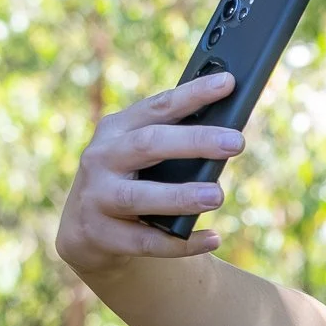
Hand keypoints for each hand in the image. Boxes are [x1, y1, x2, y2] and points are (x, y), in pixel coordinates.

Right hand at [56, 72, 243, 274]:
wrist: (88, 230)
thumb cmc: (131, 179)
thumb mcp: (144, 154)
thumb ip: (176, 140)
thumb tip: (230, 129)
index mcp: (117, 129)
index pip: (159, 107)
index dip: (194, 94)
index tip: (229, 83)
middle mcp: (102, 158)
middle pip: (149, 144)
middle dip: (194, 142)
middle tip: (237, 142)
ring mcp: (97, 196)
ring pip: (140, 196)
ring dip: (180, 196)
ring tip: (216, 195)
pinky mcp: (102, 234)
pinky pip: (146, 241)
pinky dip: (182, 242)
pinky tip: (212, 238)